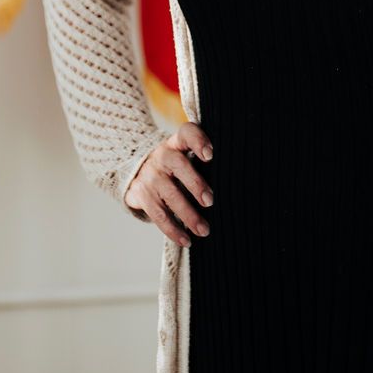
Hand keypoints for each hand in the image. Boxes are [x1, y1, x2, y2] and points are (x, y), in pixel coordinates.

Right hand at [123, 120, 214, 245]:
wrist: (137, 173)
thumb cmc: (174, 168)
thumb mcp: (184, 156)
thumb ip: (203, 162)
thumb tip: (235, 182)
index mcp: (176, 143)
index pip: (187, 133)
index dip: (198, 141)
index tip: (210, 155)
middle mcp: (162, 156)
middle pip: (178, 165)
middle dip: (195, 183)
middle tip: (210, 201)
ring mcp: (150, 176)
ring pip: (169, 195)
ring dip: (187, 214)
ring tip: (204, 230)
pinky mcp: (141, 195)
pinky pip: (158, 215)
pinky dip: (173, 230)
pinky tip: (186, 240)